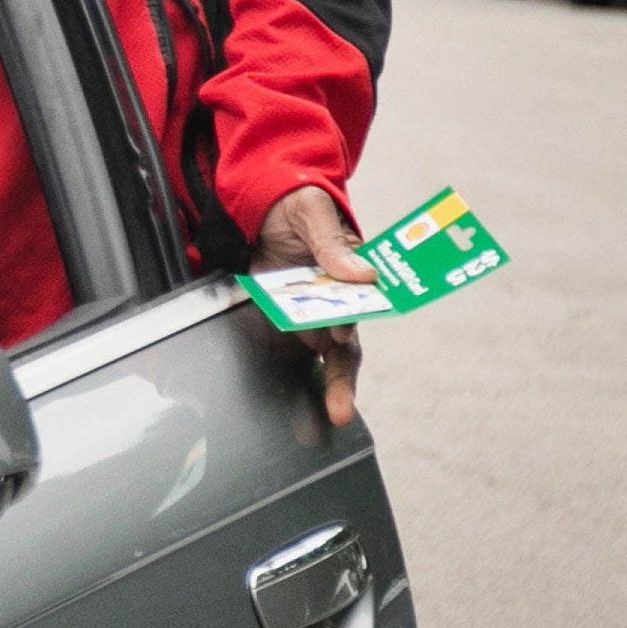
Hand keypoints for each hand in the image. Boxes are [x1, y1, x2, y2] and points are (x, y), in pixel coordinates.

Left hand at [255, 184, 371, 426]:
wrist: (265, 203)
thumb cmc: (300, 204)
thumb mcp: (312, 213)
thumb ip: (332, 243)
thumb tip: (362, 274)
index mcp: (353, 275)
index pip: (360, 306)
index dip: (349, 322)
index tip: (339, 335)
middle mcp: (338, 301)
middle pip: (345, 347)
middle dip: (342, 382)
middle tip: (339, 413)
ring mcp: (311, 313)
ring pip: (322, 358)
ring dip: (323, 389)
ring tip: (320, 424)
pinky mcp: (283, 316)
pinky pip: (288, 347)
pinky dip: (287, 374)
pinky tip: (285, 404)